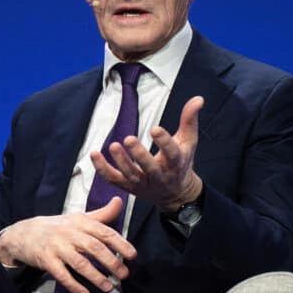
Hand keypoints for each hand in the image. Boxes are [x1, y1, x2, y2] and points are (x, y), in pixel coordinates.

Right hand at [0, 196, 136, 292]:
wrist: (23, 234)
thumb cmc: (57, 227)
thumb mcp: (78, 218)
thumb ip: (101, 214)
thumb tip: (119, 201)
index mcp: (79, 221)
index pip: (103, 231)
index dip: (119, 243)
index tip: (132, 255)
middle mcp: (69, 232)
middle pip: (94, 247)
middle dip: (111, 262)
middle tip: (124, 275)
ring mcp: (57, 246)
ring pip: (80, 263)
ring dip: (96, 277)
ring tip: (108, 287)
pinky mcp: (46, 260)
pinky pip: (62, 275)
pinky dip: (74, 286)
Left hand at [91, 96, 204, 212]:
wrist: (175, 194)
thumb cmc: (181, 162)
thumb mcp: (188, 141)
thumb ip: (189, 120)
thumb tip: (198, 98)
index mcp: (176, 163)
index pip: (172, 153)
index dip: (164, 142)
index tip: (155, 129)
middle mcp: (160, 176)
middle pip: (150, 168)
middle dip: (139, 155)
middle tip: (128, 139)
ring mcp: (143, 183)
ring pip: (131, 175)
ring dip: (121, 161)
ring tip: (113, 146)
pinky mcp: (129, 187)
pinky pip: (114, 179)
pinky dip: (102, 169)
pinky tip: (94, 154)